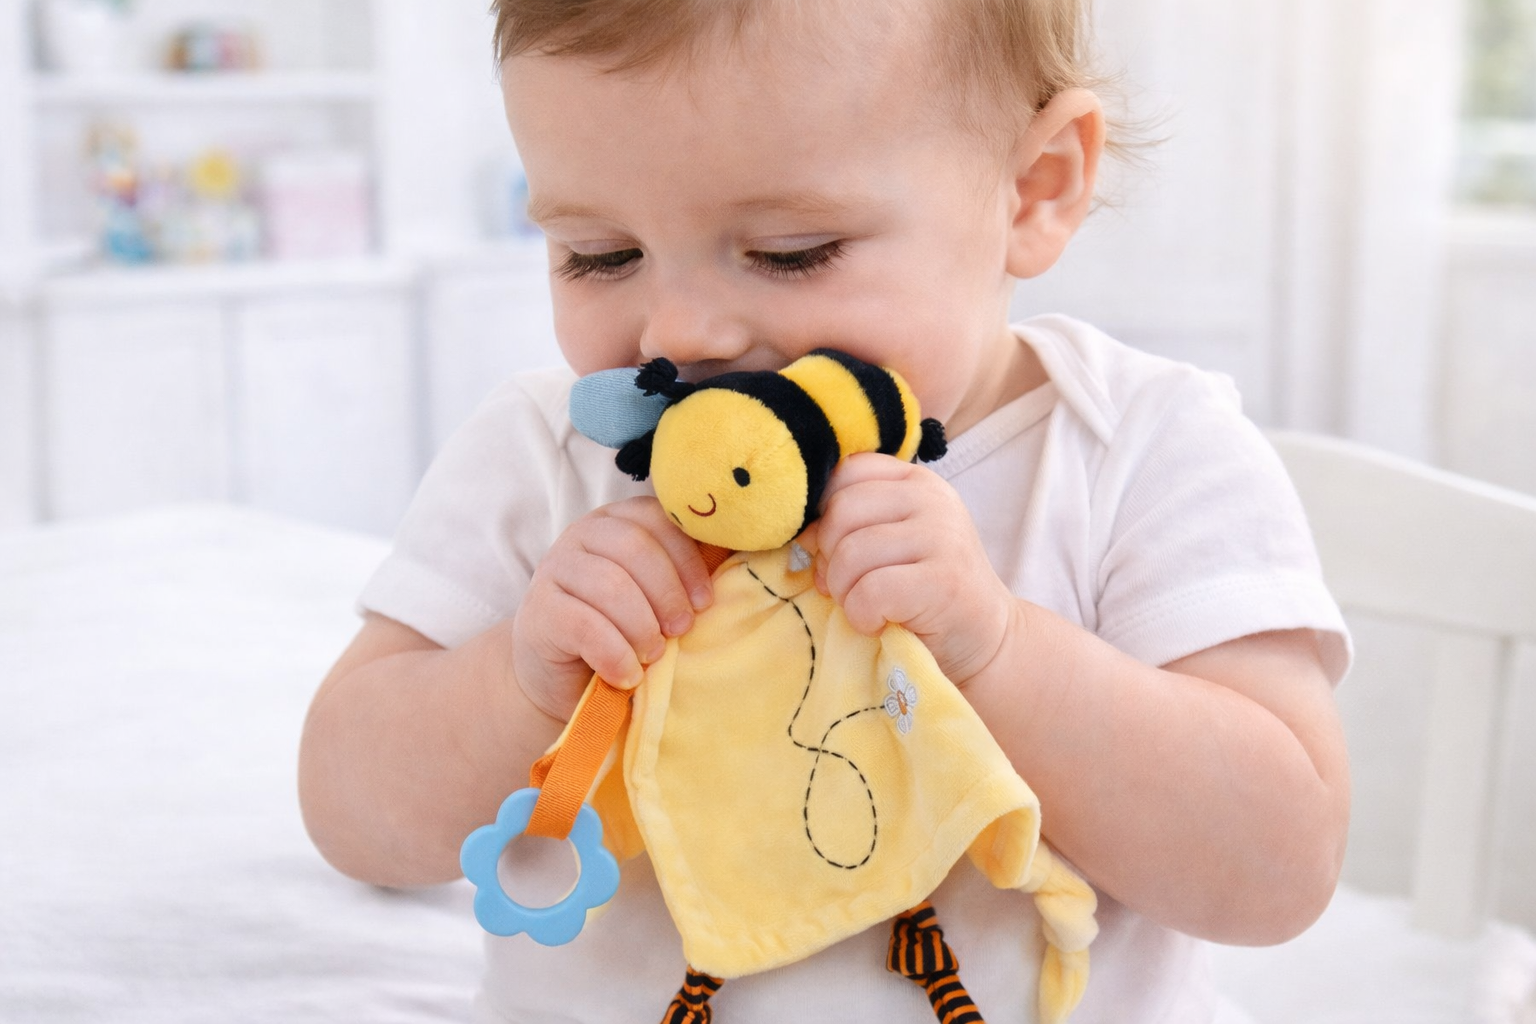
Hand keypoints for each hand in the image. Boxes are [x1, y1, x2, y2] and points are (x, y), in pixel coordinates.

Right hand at [512, 497, 712, 720]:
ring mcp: (554, 569)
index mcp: (618, 521)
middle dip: (668, 594)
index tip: (705, 602)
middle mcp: (582, 534)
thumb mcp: (654, 597)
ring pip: (611, 585)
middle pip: (635, 547)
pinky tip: (627, 675)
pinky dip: (616, 655)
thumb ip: (682, 575)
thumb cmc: (621, 630)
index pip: (659, 519)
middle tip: (681, 631)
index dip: (688, 560)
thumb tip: (737, 560)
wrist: (561, 676)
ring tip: (653, 656)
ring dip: (642, 627)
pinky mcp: (539, 611)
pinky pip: (585, 626)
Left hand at [804, 453, 1014, 686]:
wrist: (985, 639)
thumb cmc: (925, 592)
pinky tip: (881, 623)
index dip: (824, 514)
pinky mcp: (943, 581)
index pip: (845, 473)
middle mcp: (932, 499)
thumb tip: (803, 534)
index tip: (837, 550)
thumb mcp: (891, 542)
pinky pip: (870, 593)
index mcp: (915, 481)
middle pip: (841, 512)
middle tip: (848, 588)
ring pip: (851, 554)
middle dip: (831, 559)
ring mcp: (942, 537)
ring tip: (867, 608)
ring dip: (845, 593)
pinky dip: (862, 617)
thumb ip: (852, 523)